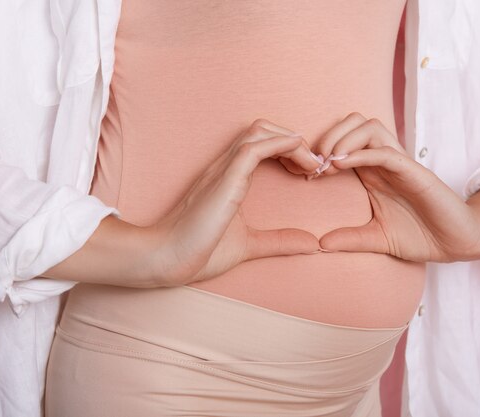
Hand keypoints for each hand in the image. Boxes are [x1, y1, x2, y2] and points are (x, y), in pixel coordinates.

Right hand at [147, 119, 321, 285]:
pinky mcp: (224, 180)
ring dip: (291, 141)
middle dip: (294, 140)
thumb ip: (279, 242)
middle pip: (263, 130)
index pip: (262, 144)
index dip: (289, 150)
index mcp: (229, 177)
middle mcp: (226, 167)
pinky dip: (281, 145)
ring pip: (260, 132)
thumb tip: (312, 244)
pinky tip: (298, 155)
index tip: (307, 171)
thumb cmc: (198, 250)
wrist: (166, 259)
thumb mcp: (249, 245)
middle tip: (313, 166)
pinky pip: (253, 149)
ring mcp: (223, 170)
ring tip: (310, 164)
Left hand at [314, 112, 479, 262]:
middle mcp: (384, 162)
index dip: (322, 150)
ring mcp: (400, 164)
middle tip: (315, 163)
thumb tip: (320, 244)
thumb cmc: (421, 236)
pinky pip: (385, 151)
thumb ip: (350, 238)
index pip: (344, 141)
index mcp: (373, 173)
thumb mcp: (376, 239)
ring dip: (343, 139)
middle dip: (329, 136)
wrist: (457, 243)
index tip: (306, 173)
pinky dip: (360, 153)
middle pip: (355, 122)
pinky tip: (341, 164)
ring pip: (370, 127)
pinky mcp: (414, 171)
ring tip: (328, 162)